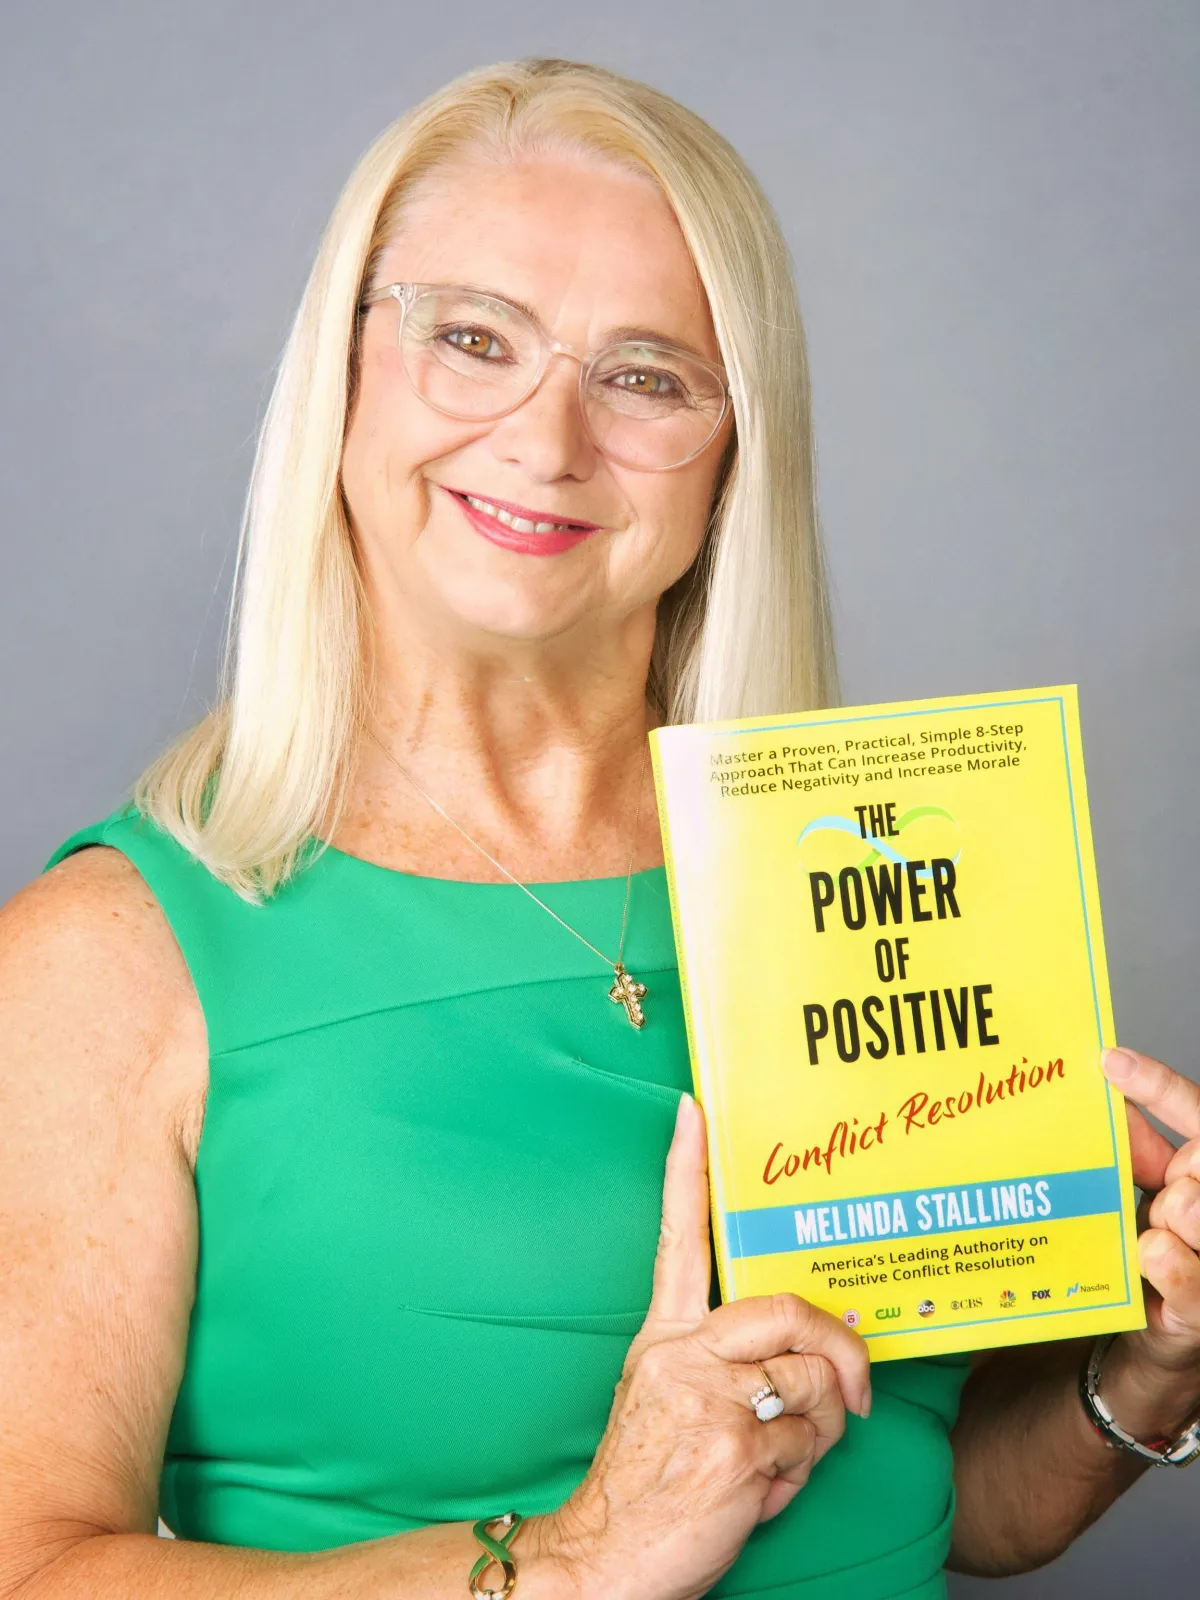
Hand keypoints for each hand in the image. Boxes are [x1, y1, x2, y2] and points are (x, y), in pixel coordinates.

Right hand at [539, 1093, 870, 1599]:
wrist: (604, 1559)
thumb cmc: (646, 1483)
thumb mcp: (670, 1402)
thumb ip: (728, 1364)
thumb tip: (810, 1356)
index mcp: (663, 1338)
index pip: (677, 1238)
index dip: (686, 1169)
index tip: (694, 1109)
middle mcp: (684, 1356)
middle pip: (787, 1308)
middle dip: (841, 1347)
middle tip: (856, 1387)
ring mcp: (713, 1400)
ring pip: (814, 1383)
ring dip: (821, 1430)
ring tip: (782, 1459)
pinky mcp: (739, 1449)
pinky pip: (811, 1445)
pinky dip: (802, 1474)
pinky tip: (763, 1491)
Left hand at [1099, 1048, 1199, 1404]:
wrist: (1164, 1330)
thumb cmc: (1161, 1248)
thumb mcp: (1149, 1189)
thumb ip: (1142, 1147)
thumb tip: (1111, 1089)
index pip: (1199, 1113)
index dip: (1159, 1085)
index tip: (1109, 1061)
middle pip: (1199, 1161)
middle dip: (1175, 1172)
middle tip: (1161, 1198)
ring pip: (1194, 1207)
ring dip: (1166, 1217)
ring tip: (1154, 1234)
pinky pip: (1187, 1272)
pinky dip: (1167, 1261)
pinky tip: (1150, 1253)